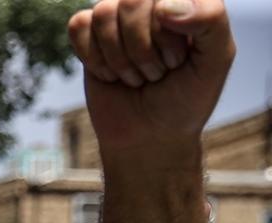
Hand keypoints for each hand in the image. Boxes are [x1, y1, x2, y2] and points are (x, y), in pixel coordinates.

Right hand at [70, 0, 233, 157]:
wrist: (150, 137)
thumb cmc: (187, 98)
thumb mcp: (216, 60)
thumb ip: (210, 20)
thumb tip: (163, 5)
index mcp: (187, 0)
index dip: (166, 36)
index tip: (177, 63)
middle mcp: (152, 2)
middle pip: (131, 1)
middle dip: (140, 49)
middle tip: (154, 72)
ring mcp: (118, 18)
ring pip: (102, 13)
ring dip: (118, 58)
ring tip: (135, 75)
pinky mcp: (89, 36)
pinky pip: (79, 25)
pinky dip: (93, 58)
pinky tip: (109, 73)